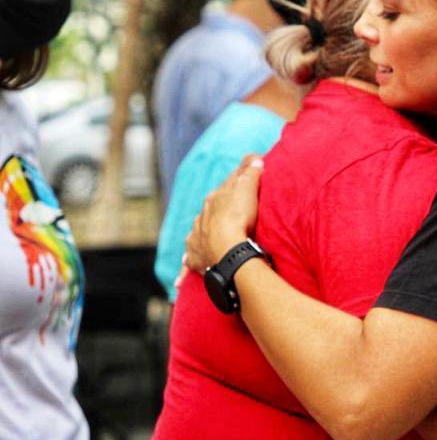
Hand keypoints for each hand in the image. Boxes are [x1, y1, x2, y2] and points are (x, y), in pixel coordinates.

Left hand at [184, 155, 263, 271]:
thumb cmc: (239, 218)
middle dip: (217, 209)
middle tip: (229, 210)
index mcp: (214, 200)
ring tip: (208, 239)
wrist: (227, 251)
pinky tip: (180, 281)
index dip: (238, 183)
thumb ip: (251, 173)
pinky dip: (185, 269)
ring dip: (202, 235)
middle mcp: (201, 218)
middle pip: (210, 210)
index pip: (226, 187)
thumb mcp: (248, 190)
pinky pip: (189, 263)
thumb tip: (255, 158)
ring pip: (197, 234)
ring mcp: (197, 239)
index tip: (245, 181)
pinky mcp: (196, 259)